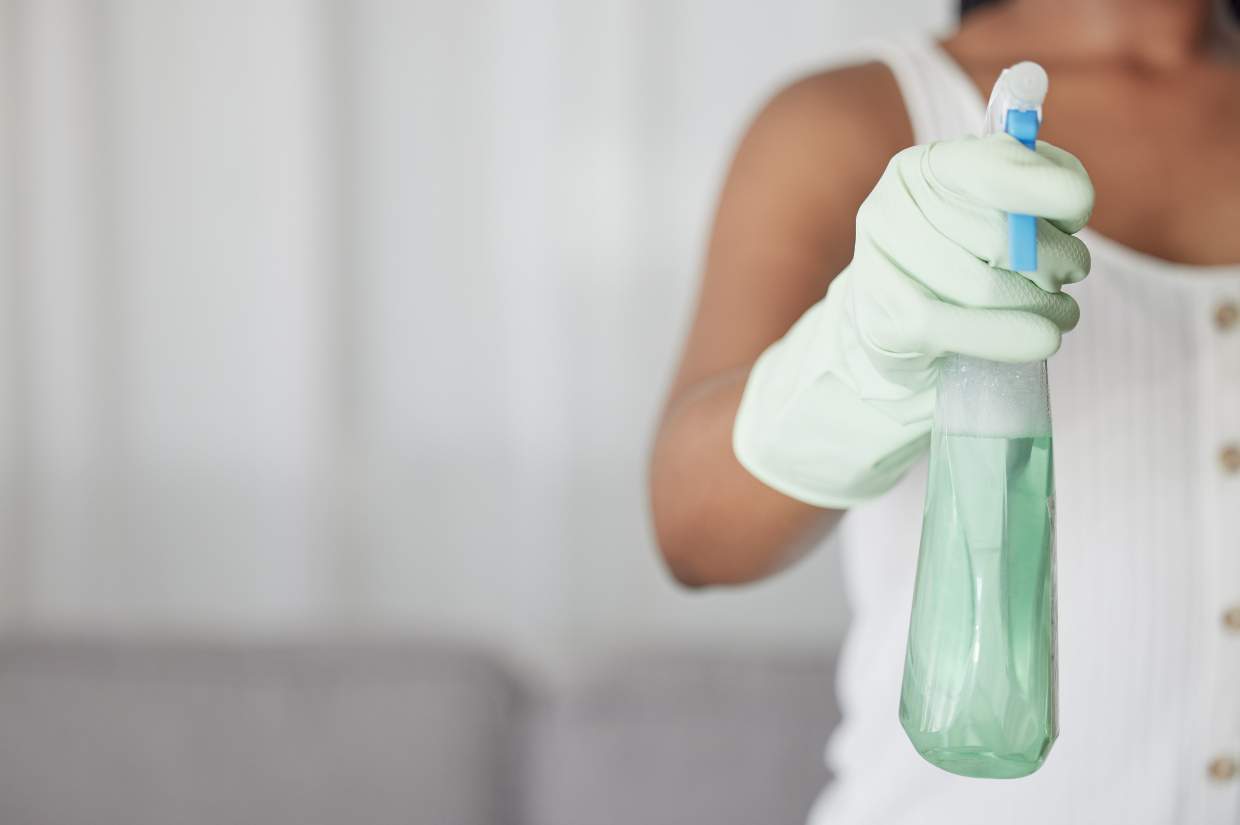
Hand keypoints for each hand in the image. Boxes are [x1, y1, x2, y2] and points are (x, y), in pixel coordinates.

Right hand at [732, 133, 1093, 507]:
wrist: (897, 318)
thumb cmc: (962, 252)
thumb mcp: (997, 204)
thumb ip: (1036, 182)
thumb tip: (1071, 198)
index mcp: (925, 166)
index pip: (990, 168)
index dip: (1043, 185)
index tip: (1079, 207)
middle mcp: (892, 207)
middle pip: (1000, 238)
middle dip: (1055, 259)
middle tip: (1072, 272)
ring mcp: (878, 266)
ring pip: (984, 288)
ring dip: (1043, 304)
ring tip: (1060, 309)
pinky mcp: (881, 321)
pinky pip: (955, 329)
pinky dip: (1011, 337)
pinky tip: (1044, 338)